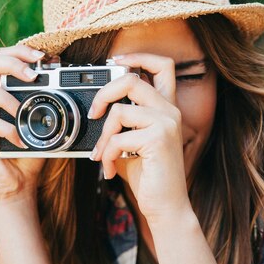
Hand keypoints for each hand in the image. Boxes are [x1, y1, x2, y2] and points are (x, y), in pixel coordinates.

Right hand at [0, 45, 46, 206]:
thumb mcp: (47, 123)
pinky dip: (6, 128)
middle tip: (32, 75)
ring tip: (22, 111)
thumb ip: (53, 100)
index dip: (20, 51)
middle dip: (10, 62)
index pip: (2, 57)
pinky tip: (20, 140)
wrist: (17, 186)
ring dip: (6, 96)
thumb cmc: (31, 152)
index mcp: (0, 89)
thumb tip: (70, 77)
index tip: (43, 57)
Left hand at [90, 53, 191, 222]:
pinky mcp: (159, 139)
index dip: (138, 56)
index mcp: (166, 107)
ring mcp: (167, 123)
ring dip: (103, 136)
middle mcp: (170, 110)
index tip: (115, 62)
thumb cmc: (148, 175)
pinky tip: (110, 170)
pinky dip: (107, 155)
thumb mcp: (130, 142)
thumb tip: (96, 107)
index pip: (162, 65)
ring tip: (102, 155)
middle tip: (94, 113)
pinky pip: (118, 137)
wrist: (166, 207)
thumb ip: (121, 121)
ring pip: (120, 110)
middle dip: (104, 94)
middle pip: (131, 79)